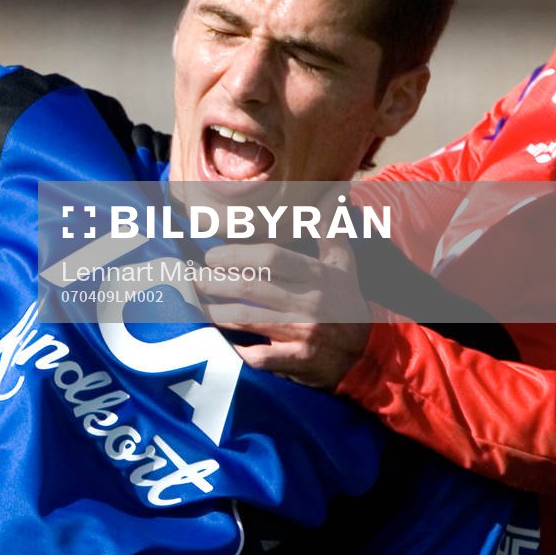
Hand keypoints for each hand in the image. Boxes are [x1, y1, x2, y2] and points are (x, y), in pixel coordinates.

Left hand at [194, 234, 371, 389]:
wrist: (365, 353)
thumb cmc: (344, 300)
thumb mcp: (343, 263)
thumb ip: (331, 227)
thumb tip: (335, 191)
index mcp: (318, 275)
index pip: (272, 257)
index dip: (237, 254)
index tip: (212, 255)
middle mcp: (310, 303)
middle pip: (251, 287)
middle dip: (214, 282)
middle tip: (191, 277)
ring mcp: (303, 335)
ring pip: (247, 320)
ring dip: (215, 312)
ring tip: (194, 304)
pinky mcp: (297, 362)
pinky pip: (259, 357)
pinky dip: (236, 350)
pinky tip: (218, 341)